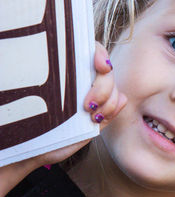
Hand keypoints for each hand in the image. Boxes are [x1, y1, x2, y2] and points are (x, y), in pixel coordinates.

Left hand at [36, 42, 126, 165]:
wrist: (38, 147)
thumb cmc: (33, 120)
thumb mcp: (38, 95)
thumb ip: (52, 79)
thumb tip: (69, 67)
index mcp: (68, 68)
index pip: (90, 49)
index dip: (100, 54)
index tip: (102, 67)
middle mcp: (85, 78)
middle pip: (107, 72)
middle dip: (102, 89)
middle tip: (87, 106)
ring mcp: (97, 93)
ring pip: (114, 88)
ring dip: (107, 103)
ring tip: (90, 117)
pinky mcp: (105, 108)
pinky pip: (120, 101)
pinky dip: (112, 110)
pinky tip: (97, 119)